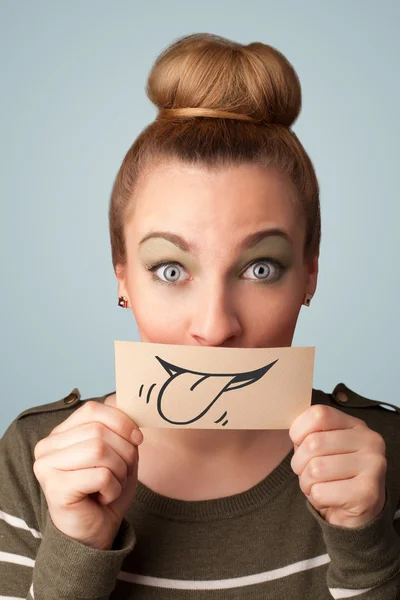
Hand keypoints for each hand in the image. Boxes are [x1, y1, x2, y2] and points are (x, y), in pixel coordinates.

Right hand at [33, 401, 142, 549]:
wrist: (96, 532)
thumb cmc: (106, 490)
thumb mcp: (119, 453)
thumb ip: (120, 431)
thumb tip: (132, 417)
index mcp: (61, 433)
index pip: (93, 410)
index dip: (121, 422)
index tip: (138, 438)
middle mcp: (47, 446)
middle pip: (99, 431)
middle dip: (124, 452)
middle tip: (122, 473)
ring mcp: (47, 466)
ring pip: (100, 450)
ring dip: (119, 471)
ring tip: (112, 485)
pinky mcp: (55, 488)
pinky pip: (100, 475)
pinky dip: (113, 488)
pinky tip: (103, 498)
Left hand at [289, 404, 386, 527]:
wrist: (355, 515)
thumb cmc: (332, 477)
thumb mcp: (322, 448)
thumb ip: (309, 434)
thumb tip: (293, 429)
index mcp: (356, 425)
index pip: (318, 414)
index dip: (298, 430)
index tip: (299, 443)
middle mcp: (370, 441)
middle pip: (313, 443)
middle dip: (299, 463)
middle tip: (307, 474)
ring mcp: (373, 466)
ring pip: (315, 469)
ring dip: (307, 483)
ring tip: (319, 487)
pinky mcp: (368, 493)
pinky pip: (321, 492)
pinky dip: (316, 499)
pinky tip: (330, 500)